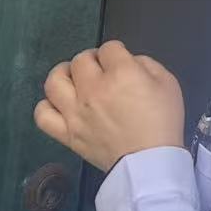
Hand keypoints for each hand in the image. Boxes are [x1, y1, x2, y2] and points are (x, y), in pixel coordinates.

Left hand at [33, 41, 182, 172]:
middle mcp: (93, 89)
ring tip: (74, 80)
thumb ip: (146, 64)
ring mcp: (75, 112)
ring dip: (63, 75)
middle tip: (101, 70)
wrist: (149, 163)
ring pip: (54, 82)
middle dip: (92, 60)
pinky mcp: (66, 133)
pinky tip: (61, 105)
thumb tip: (128, 62)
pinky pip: (42, 115)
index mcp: (121, 73)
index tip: (121, 61)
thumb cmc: (162, 121)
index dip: (116, 52)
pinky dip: (47, 106)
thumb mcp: (168, 82)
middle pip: (80, 60)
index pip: (109, 48)